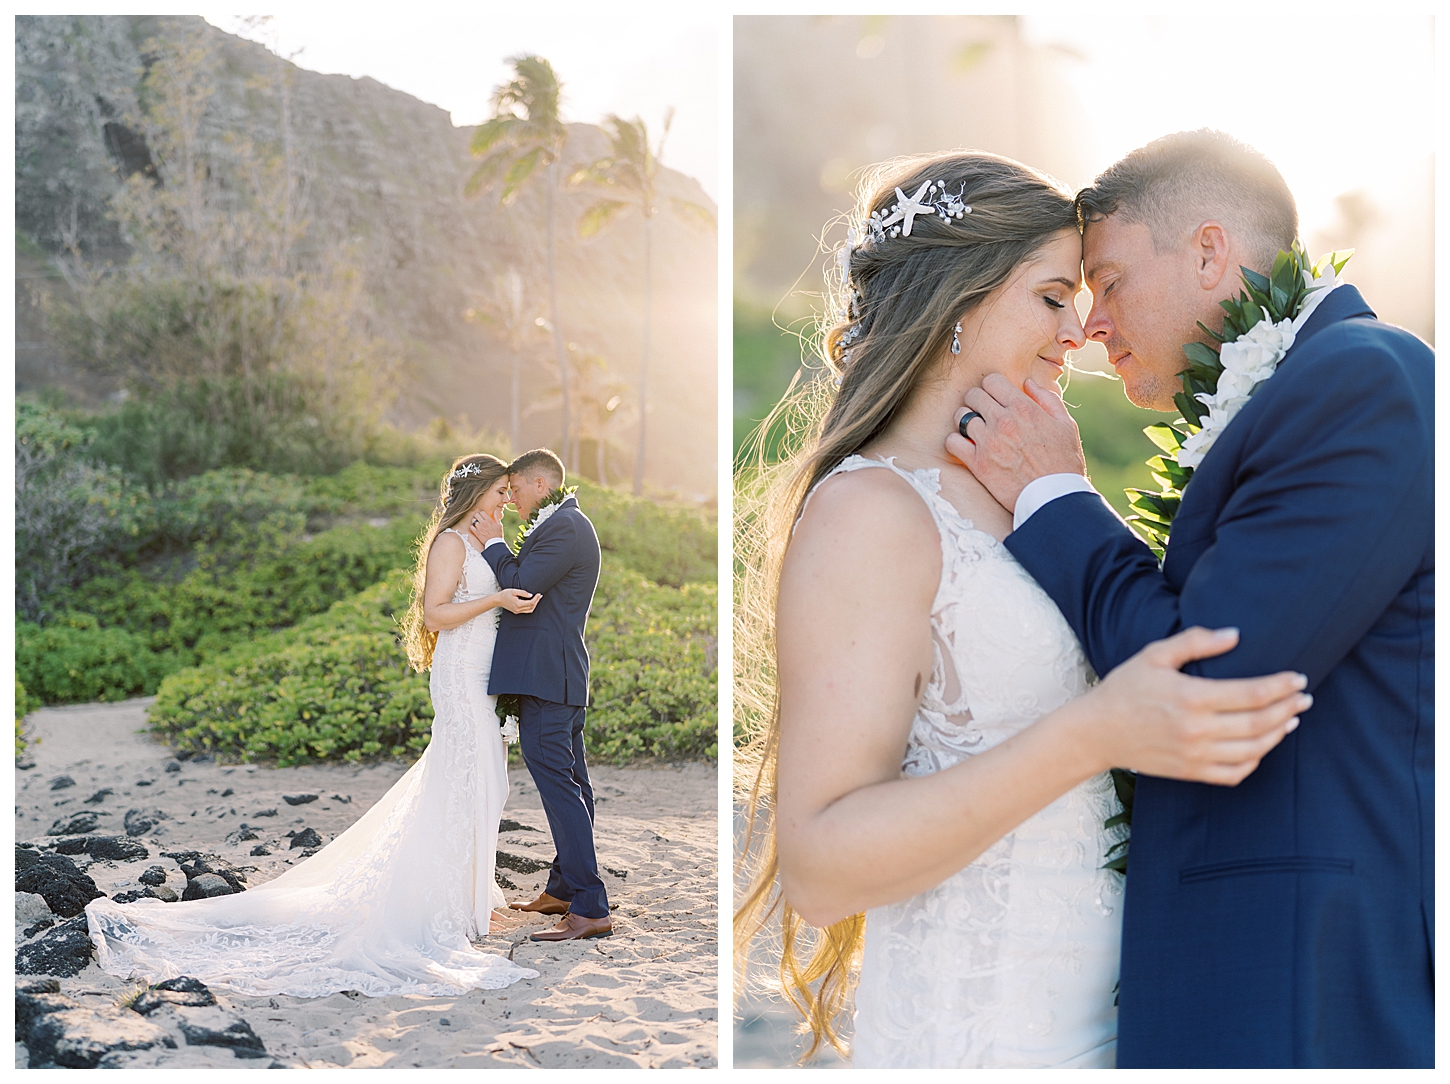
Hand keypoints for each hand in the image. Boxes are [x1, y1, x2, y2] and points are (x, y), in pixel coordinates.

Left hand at [469, 510, 502, 546]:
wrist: (494, 543)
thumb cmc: (498, 534)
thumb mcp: (499, 525)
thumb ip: (496, 518)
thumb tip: (494, 511)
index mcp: (489, 520)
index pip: (482, 512)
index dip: (482, 513)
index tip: (482, 516)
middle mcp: (484, 523)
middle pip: (476, 515)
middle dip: (477, 516)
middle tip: (479, 519)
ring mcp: (479, 528)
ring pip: (473, 520)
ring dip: (474, 521)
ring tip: (477, 523)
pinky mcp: (476, 533)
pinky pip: (471, 527)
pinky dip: (472, 527)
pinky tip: (475, 528)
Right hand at [495, 588, 539, 613]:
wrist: (498, 600)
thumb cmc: (505, 594)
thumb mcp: (514, 591)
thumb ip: (523, 593)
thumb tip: (531, 595)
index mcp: (518, 604)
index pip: (531, 603)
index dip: (536, 598)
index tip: (539, 594)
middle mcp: (518, 609)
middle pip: (532, 607)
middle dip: (537, 601)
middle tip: (540, 596)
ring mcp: (517, 611)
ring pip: (530, 610)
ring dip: (534, 605)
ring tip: (537, 599)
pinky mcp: (517, 612)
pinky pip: (526, 611)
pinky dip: (531, 607)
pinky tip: (532, 602)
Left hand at [944, 373, 1086, 513]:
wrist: (1055, 497)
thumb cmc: (1064, 461)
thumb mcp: (1065, 425)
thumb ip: (1046, 399)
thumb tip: (1027, 383)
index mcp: (1024, 408)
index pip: (991, 380)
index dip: (991, 387)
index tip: (994, 397)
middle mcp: (1003, 421)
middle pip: (972, 395)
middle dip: (976, 401)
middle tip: (982, 413)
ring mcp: (988, 442)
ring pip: (960, 416)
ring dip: (965, 421)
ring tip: (974, 430)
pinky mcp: (977, 463)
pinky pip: (952, 442)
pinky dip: (956, 442)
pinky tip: (966, 447)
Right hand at [1081, 626, 1309, 786]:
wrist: (1096, 732)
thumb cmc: (1125, 688)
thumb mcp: (1154, 655)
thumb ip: (1194, 642)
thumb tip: (1234, 635)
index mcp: (1191, 697)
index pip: (1252, 693)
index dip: (1281, 686)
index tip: (1298, 678)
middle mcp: (1197, 729)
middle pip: (1260, 722)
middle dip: (1288, 708)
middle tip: (1304, 698)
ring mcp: (1195, 754)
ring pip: (1254, 750)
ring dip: (1278, 734)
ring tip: (1290, 720)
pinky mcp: (1190, 772)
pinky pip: (1235, 773)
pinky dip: (1255, 761)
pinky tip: (1262, 746)